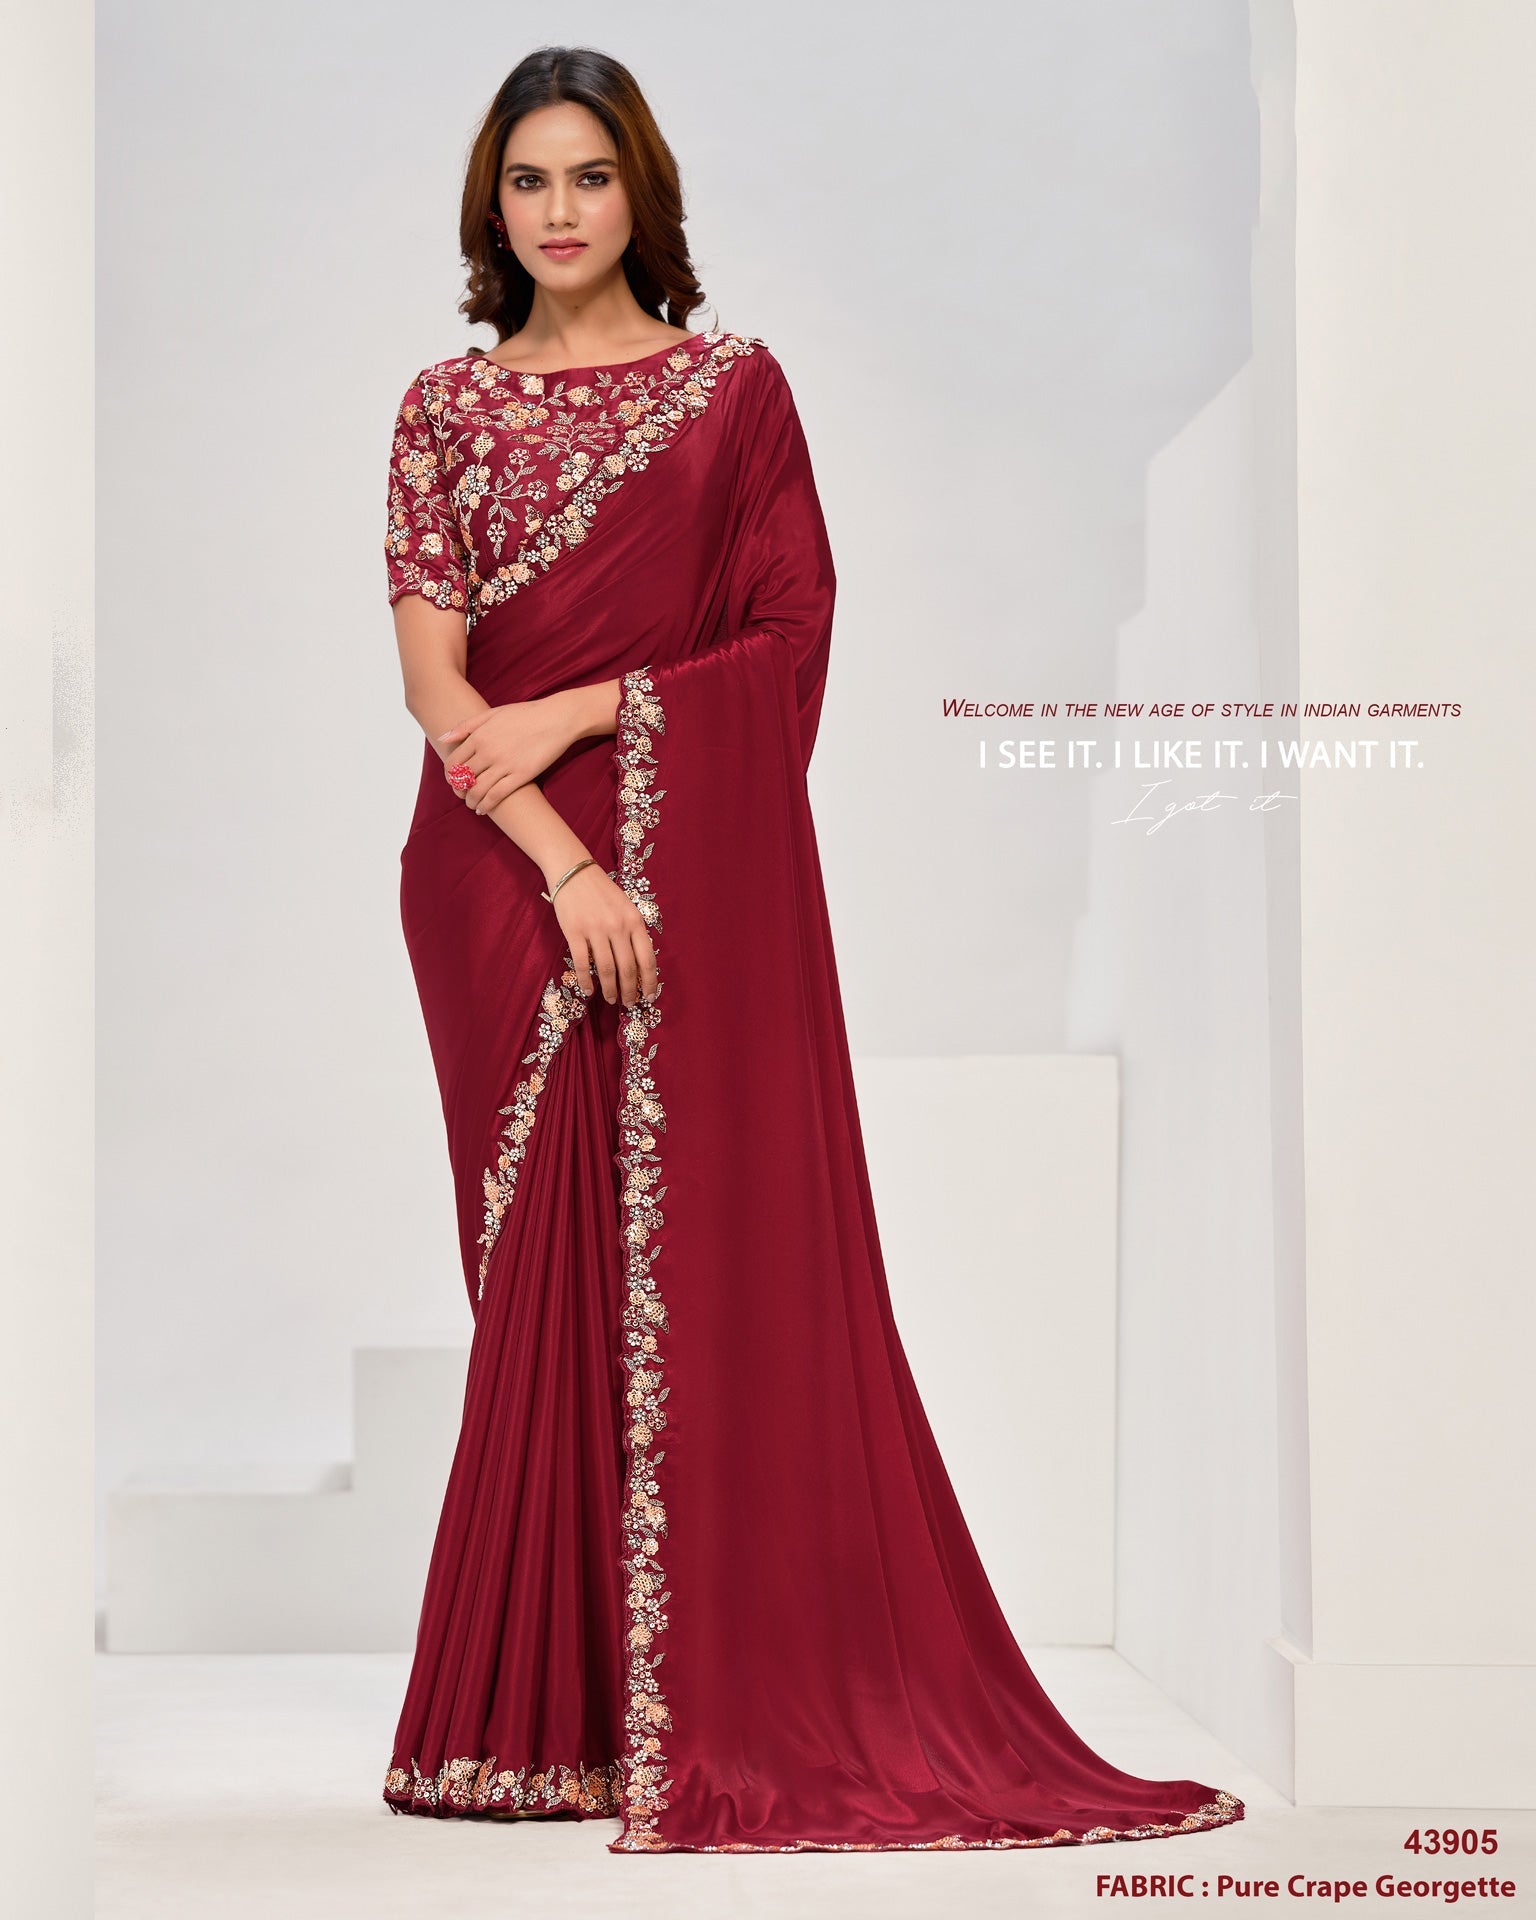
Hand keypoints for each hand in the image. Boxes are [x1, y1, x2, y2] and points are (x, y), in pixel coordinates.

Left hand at [438, 695, 572, 812]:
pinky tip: (484, 809)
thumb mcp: (493, 713)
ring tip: (472, 804)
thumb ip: (466, 726)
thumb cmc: (526, 714)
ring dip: (470, 801)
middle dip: (459, 790)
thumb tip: (443, 739)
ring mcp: (504, 764)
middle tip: (462, 795)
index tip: (454, 781)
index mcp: (479, 736)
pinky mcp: (521, 775)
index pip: (453, 762)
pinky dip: (486, 805)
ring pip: (477, 790)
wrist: (557, 718)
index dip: (449, 776)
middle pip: (462, 778)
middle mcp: (488, 751)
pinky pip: (496, 796)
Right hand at [551, 863, 658, 1007]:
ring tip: (611, 999)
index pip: (647, 958)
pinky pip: (582, 963)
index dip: (649, 981)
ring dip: (610, 989)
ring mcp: (595, 930)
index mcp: (634, 921)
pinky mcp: (574, 932)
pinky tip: (589, 990)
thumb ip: (633, 932)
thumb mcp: (626, 908)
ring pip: (606, 969)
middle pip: (628, 968)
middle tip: (628, 1003)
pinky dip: (586, 980)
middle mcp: (617, 926)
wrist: (574, 872)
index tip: (649, 996)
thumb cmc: (603, 892)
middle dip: (630, 990)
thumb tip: (638, 965)